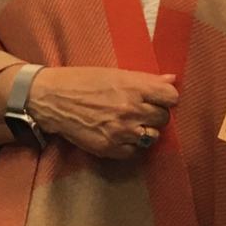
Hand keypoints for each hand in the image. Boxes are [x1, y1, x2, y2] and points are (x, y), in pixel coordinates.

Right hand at [27, 66, 177, 159]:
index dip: (166, 96)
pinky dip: (130, 144)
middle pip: (164, 117)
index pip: (171, 96)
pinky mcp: (111, 149)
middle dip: (155, 112)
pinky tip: (118, 134)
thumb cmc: (82, 81)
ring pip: (153, 136)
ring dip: (145, 129)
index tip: (158, 97)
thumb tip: (172, 79)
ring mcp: (122, 132)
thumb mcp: (114, 73)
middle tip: (139, 108)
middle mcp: (131, 110)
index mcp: (133, 87)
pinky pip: (135, 151)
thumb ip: (146, 79)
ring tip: (129, 122)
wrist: (53, 99)